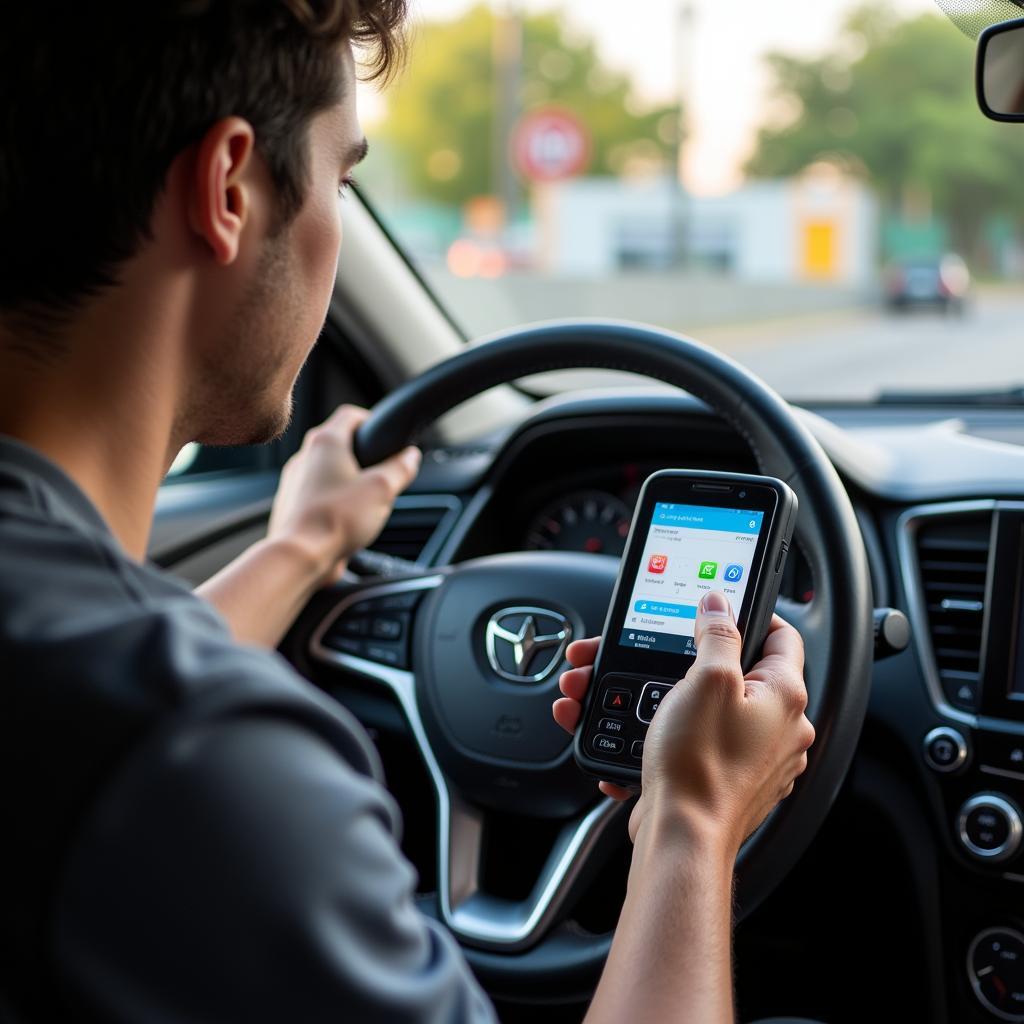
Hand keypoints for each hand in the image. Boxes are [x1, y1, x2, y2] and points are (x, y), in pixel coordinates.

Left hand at [267, 405, 420, 585]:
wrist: (300, 556)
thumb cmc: (336, 519)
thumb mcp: (382, 489)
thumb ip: (400, 468)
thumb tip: (411, 456)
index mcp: (325, 442)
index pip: (350, 415)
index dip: (371, 421)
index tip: (385, 437)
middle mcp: (304, 457)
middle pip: (338, 445)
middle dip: (363, 457)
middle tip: (381, 473)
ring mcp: (294, 482)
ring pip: (327, 472)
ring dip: (348, 481)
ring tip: (366, 502)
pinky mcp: (292, 506)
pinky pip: (318, 496)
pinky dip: (335, 502)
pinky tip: (348, 521)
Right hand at [553, 592, 814, 854]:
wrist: (682, 837)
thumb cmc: (700, 766)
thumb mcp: (707, 680)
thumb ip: (718, 634)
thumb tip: (720, 604)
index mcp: (785, 697)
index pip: (781, 635)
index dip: (749, 615)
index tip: (719, 610)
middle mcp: (780, 729)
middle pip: (737, 673)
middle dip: (686, 661)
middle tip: (656, 658)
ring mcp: (755, 758)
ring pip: (710, 709)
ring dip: (668, 697)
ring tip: (632, 698)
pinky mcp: (728, 781)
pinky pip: (698, 743)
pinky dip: (670, 733)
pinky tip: (641, 733)